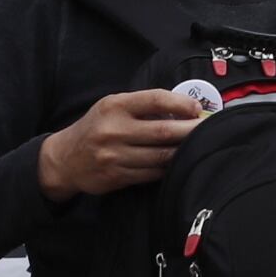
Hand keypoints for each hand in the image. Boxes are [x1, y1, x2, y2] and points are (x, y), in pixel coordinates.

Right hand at [38, 88, 200, 199]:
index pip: (156, 100)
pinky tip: (179, 162)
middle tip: (211, 129)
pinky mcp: (117, 176)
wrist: (64, 159)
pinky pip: (153, 173)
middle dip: (191, 130)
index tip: (197, 108)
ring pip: (161, 156)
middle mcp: (114, 130)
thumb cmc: (97, 127)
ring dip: (184, 152)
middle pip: (163, 131)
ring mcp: (115, 156)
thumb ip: (144, 105)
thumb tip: (186, 109)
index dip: (182, 103)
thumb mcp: (113, 106)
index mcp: (115, 106)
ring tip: (199, 146)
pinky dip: (169, 167)